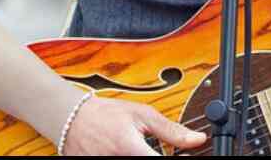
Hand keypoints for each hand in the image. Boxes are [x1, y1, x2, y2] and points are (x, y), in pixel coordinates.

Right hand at [59, 96, 205, 155]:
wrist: (72, 119)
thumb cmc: (107, 114)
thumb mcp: (142, 115)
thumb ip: (171, 131)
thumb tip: (197, 139)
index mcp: (132, 150)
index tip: (182, 156)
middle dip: (154, 157)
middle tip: (151, 149)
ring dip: (143, 158)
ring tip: (138, 148)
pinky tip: (127, 152)